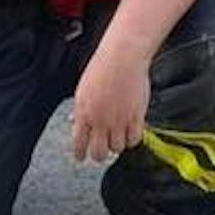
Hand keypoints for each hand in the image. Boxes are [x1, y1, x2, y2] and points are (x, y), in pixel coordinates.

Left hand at [70, 37, 151, 162]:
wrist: (123, 57)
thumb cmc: (102, 68)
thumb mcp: (83, 90)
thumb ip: (82, 111)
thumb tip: (78, 125)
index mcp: (84, 114)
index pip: (78, 144)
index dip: (80, 154)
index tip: (81, 157)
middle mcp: (100, 121)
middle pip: (99, 153)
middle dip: (99, 155)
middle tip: (102, 151)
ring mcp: (119, 120)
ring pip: (117, 148)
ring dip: (117, 144)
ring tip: (118, 135)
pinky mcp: (136, 117)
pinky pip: (134, 140)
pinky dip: (132, 139)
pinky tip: (130, 131)